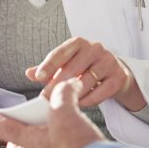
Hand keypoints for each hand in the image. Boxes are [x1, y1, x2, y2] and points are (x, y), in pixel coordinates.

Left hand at [27, 37, 144, 110]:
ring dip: (73, 94)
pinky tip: (79, 105)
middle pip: (72, 68)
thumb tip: (29, 73)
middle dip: (58, 85)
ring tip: (62, 104)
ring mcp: (109, 61)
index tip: (39, 77)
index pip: (61, 52)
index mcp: (79, 42)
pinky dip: (89, 99)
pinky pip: (101, 91)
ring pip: (87, 80)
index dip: (49, 65)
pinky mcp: (119, 76)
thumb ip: (48, 69)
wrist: (115, 73)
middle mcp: (95, 48)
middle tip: (46, 98)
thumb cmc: (85, 67)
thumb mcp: (66, 64)